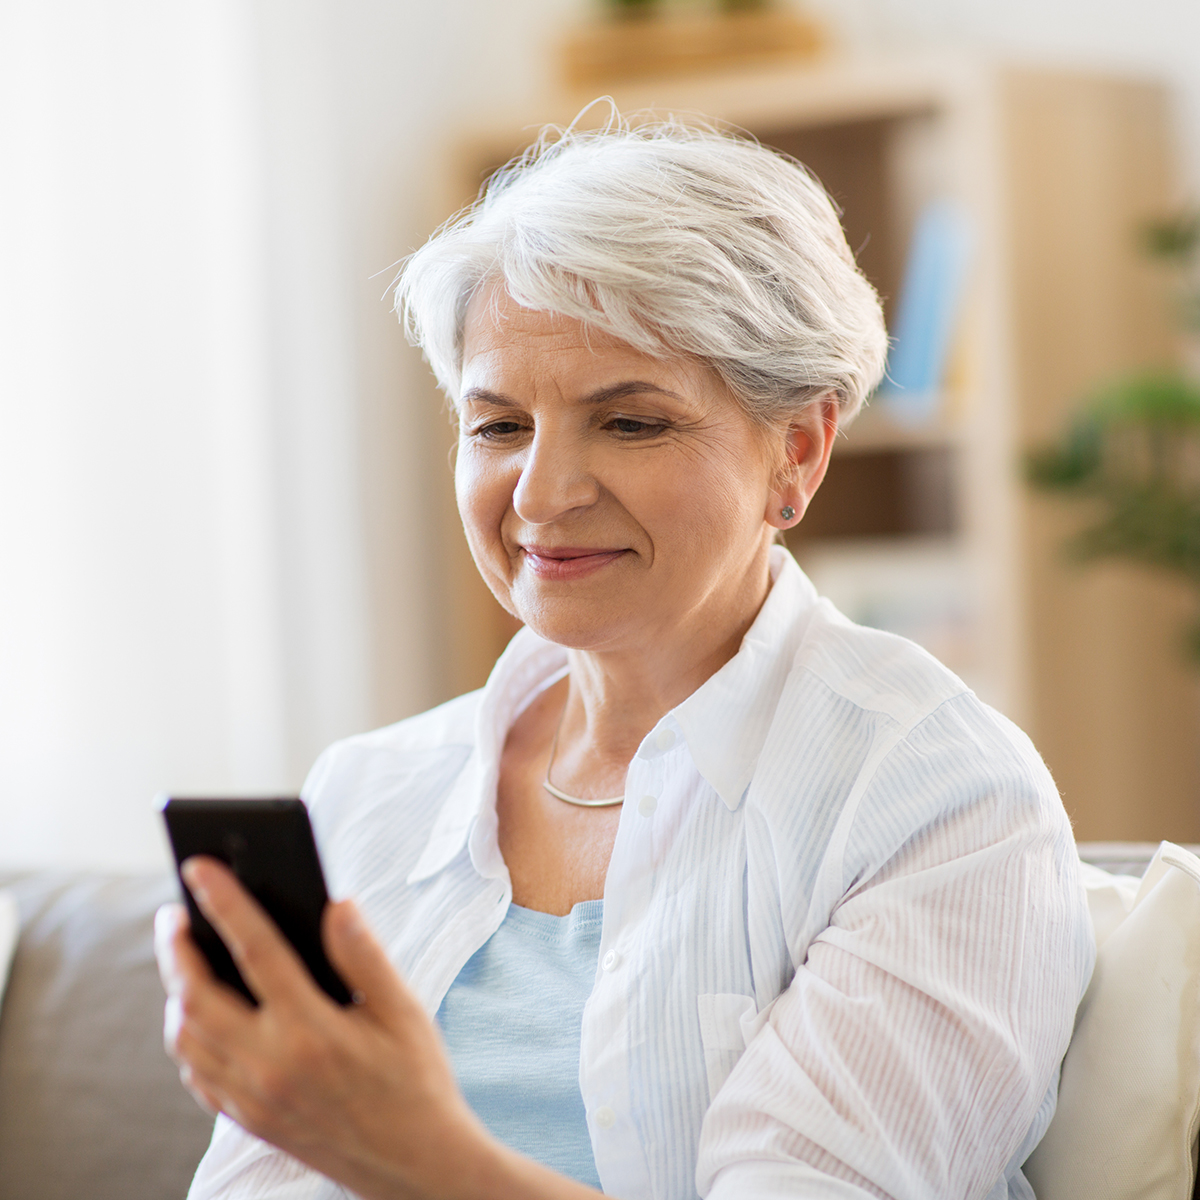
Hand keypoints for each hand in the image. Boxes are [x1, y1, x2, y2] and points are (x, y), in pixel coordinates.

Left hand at [155, 857, 496, 1199]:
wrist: (415, 1165)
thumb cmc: (415, 1080)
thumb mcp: (404, 1011)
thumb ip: (364, 954)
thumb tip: (334, 903)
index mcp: (312, 1030)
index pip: (255, 950)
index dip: (223, 902)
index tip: (199, 866)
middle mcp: (270, 1065)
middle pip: (196, 997)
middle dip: (177, 950)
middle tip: (174, 915)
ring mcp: (253, 1098)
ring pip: (186, 1038)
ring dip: (175, 992)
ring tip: (185, 958)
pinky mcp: (249, 1120)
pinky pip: (197, 1073)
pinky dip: (187, 1036)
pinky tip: (200, 1015)